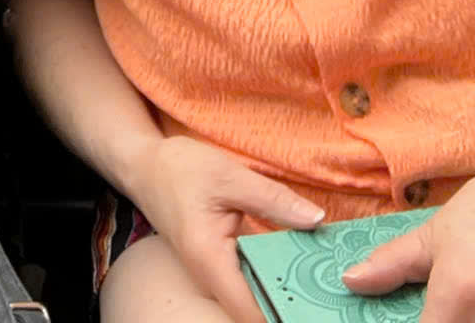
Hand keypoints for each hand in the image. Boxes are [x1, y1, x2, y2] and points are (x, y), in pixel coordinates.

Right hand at [128, 135, 325, 322]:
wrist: (146, 167)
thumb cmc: (180, 170)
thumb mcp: (230, 176)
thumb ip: (274, 200)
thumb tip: (317, 220)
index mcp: (210, 259)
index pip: (250, 311)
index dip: (284, 314)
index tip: (317, 306)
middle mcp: (210, 276)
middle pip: (255, 310)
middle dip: (292, 303)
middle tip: (329, 289)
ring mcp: (213, 274)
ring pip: (254, 297)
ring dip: (285, 291)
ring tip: (321, 278)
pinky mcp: (218, 265)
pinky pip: (250, 282)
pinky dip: (274, 277)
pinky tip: (301, 263)